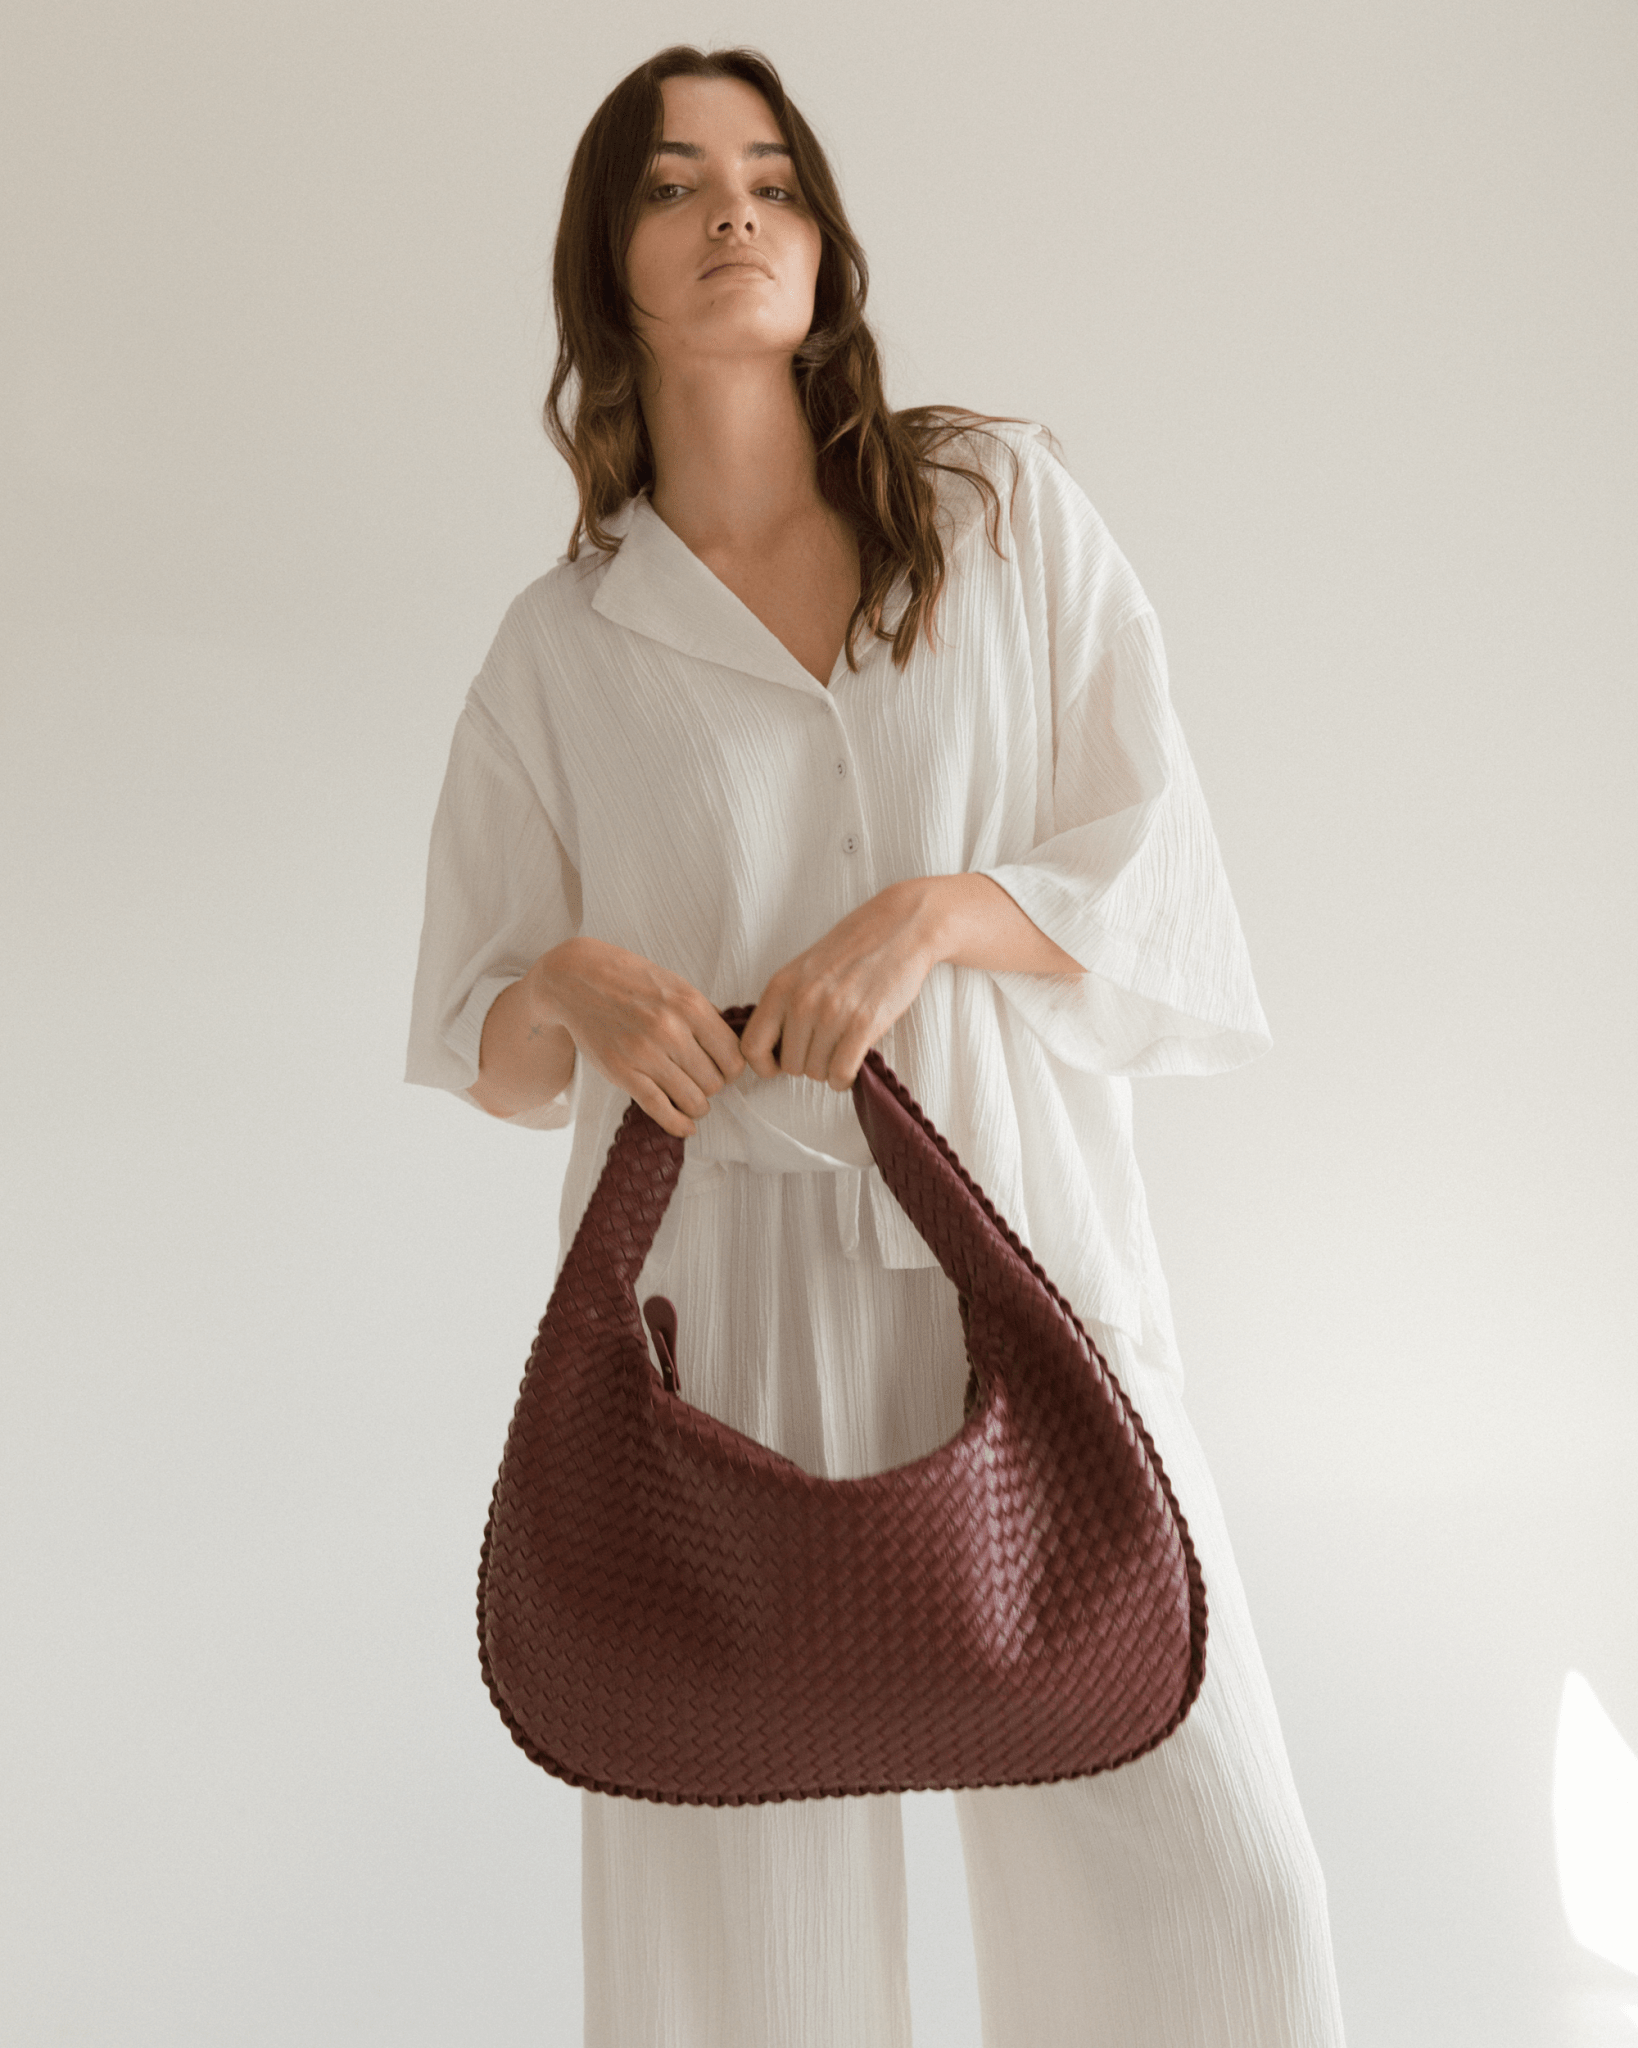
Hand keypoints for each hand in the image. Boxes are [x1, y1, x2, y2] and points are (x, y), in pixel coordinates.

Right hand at [534, 938, 745, 1138]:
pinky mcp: (622, 1072)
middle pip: (715, 1081)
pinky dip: (678, 1124)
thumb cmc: (630, 980)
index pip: (733, 1057)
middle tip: (702, 1081)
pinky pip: (660, 1109)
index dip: (733, 1069)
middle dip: (714, 1086)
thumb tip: (729, 1050)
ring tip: (692, 1100)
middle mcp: (670, 1030)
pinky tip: (685, 1126)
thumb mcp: (676, 986)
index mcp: (690, 1006)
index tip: (725, 1070)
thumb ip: (703, 1016)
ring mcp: (644, 1053)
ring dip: (697, 1105)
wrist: (577, 979)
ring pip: (693, 1100)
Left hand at [740, 881, 943, 1091]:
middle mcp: (801, 1001)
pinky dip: (845, 1077)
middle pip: (790, 1066)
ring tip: (841, 1047)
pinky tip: (852, 1061)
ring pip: (817, 1072)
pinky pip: (842, 1073)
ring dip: (829, 1069)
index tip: (780, 1064)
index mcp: (780, 986)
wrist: (899, 928)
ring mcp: (832, 1013)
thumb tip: (773, 1049)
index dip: (765, 1065)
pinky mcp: (863, 1024)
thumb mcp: (802, 970)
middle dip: (806, 1064)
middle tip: (823, 1048)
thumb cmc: (852, 949)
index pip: (751, 1047)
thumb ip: (783, 1005)